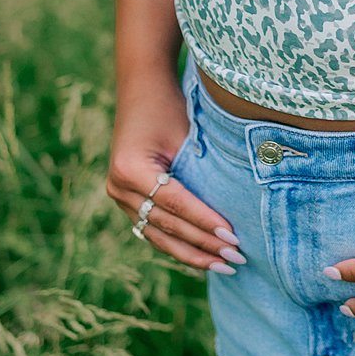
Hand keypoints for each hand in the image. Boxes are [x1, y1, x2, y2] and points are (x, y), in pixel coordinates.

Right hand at [106, 81, 246, 274]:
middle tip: (236, 257)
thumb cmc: (171, 108)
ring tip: (225, 264)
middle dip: (203, 243)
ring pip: (158, 235)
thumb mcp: (187, 137)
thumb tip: (234, 213)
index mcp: (131, 169)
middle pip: (167, 225)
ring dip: (193, 253)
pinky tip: (204, 257)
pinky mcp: (126, 200)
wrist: (142, 91)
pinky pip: (153, 230)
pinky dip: (178, 244)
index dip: (205, 222)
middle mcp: (118, 186)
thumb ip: (202, 174)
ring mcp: (118, 196)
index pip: (176, 203)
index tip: (233, 236)